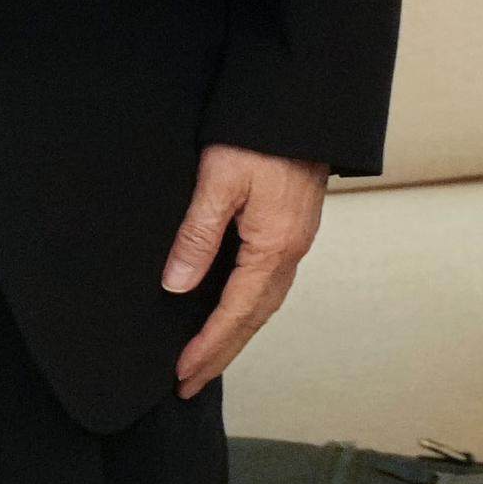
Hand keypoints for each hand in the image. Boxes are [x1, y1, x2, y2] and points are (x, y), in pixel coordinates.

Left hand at [165, 146, 331, 398]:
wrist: (307, 100)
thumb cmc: (262, 134)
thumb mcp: (219, 180)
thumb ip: (198, 235)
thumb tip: (176, 286)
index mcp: (274, 246)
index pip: (235, 313)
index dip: (207, 347)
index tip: (181, 374)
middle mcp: (292, 250)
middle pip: (255, 318)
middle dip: (222, 353)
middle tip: (190, 383)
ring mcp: (297, 238)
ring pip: (266, 302)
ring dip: (237, 334)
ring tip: (209, 356)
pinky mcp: (294, 224)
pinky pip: (271, 282)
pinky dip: (250, 307)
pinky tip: (234, 307)